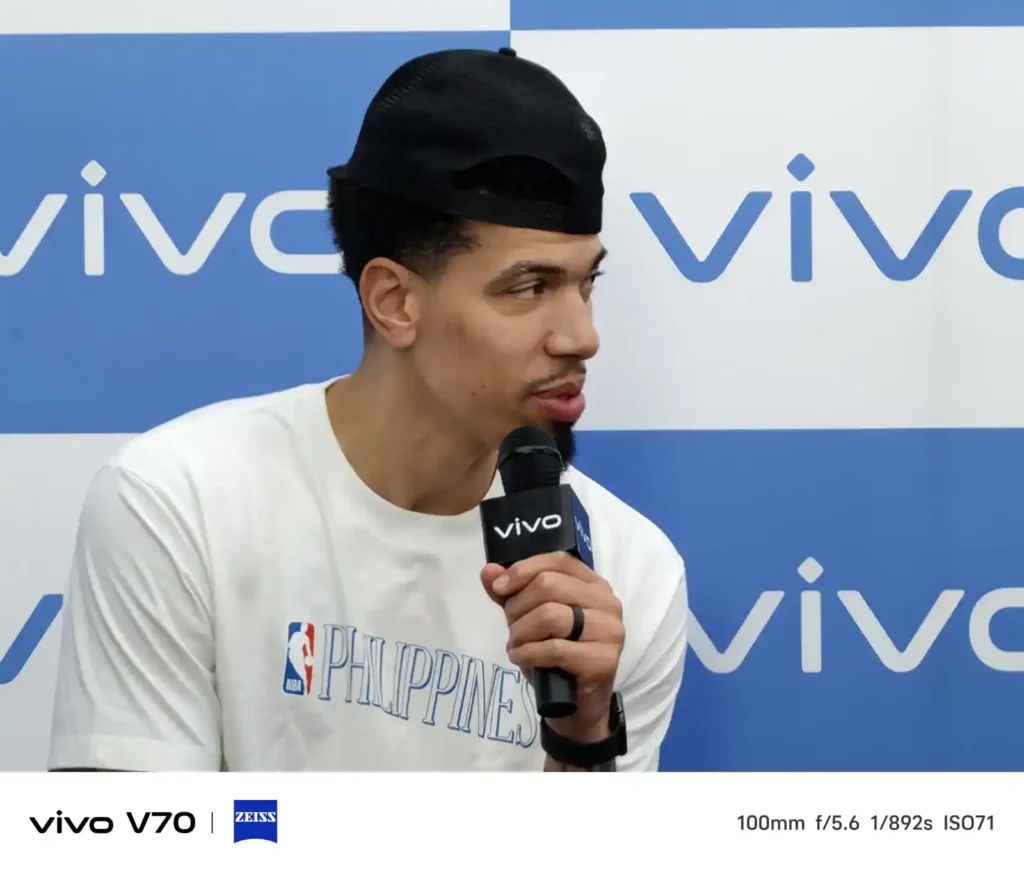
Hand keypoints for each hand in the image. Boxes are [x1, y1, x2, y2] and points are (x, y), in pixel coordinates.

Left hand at [481, 551, 623, 743]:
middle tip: (511, 627)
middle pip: (550, 585)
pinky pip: (555, 648)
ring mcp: (609, 630)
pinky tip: (520, 658)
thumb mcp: (529, 618)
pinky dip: (528, 653)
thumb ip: (511, 593)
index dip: (524, 570)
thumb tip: (488, 571)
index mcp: (593, 584)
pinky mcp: (603, 659)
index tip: (499, 587)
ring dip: (521, 632)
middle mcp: (607, 602)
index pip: (558, 560)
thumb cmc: (555, 654)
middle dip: (518, 606)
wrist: (575, 705)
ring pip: (551, 615)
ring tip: (515, 645)